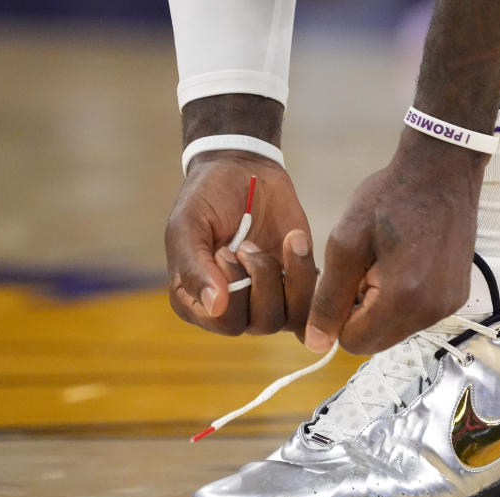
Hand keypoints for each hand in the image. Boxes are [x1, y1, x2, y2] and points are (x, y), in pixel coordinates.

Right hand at [165, 151, 316, 337]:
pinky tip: (293, 239)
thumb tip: (215, 307)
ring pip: (290, 318)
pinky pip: (312, 300)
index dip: (231, 289)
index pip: (223, 323)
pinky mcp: (296, 284)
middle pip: (260, 324)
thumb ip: (194, 266)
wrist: (240, 169)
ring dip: (284, 275)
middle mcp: (234, 310)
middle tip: (245, 244)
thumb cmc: (206, 199)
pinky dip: (304, 270)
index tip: (223, 250)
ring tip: (264, 242)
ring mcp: (268, 300)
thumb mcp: (187, 226)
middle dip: (259, 279)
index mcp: (198, 303)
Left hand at [305, 130, 487, 353]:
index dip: (339, 317)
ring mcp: (449, 306)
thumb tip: (315, 344)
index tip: (346, 280)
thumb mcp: (346, 242)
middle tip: (365, 270)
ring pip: (397, 331)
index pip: (355, 343)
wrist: (442, 170)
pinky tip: (406, 265)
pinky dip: (404, 301)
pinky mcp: (458, 297)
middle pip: (377, 341)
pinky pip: (418, 317)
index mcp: (403, 298)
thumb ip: (328, 298)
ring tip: (385, 265)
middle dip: (361, 315)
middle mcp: (431, 312)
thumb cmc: (389, 197)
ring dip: (382, 308)